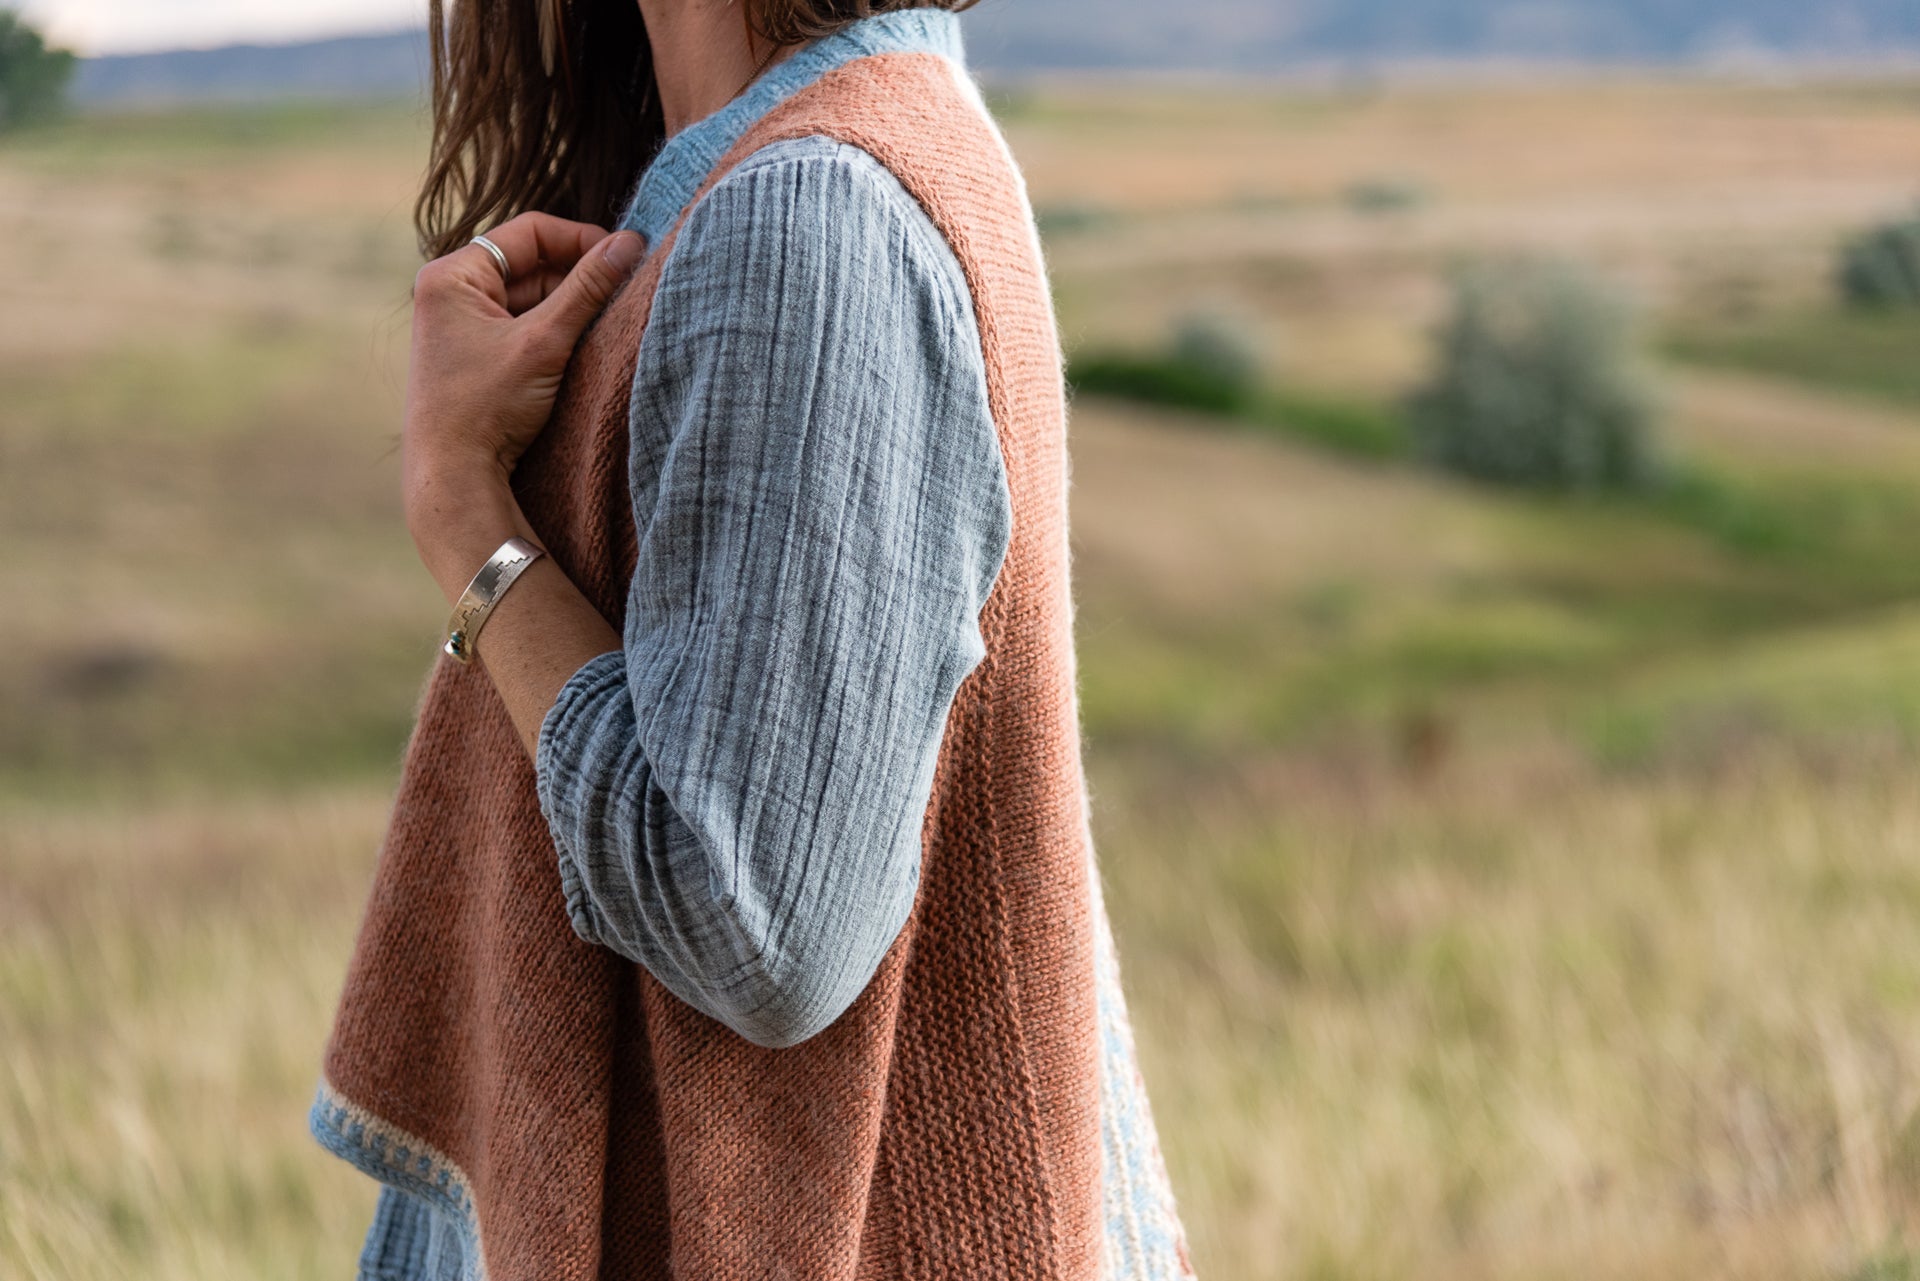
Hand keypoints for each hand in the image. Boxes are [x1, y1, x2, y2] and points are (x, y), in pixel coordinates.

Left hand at [401, 211, 644, 518]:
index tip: (623, 258)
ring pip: (531, 298)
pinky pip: (522, 327)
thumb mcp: (546, 341)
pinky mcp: (473, 356)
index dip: (581, 240)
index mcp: (452, 275)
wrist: (453, 476)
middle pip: (531, 265)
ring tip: (606, 326)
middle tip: (624, 294)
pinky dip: (554, 332)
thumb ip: (589, 288)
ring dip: (570, 308)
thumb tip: (631, 243)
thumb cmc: (488, 406)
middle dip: (578, 279)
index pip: (529, 232)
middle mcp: (450, 293)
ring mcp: (460, 326)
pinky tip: (580, 350)